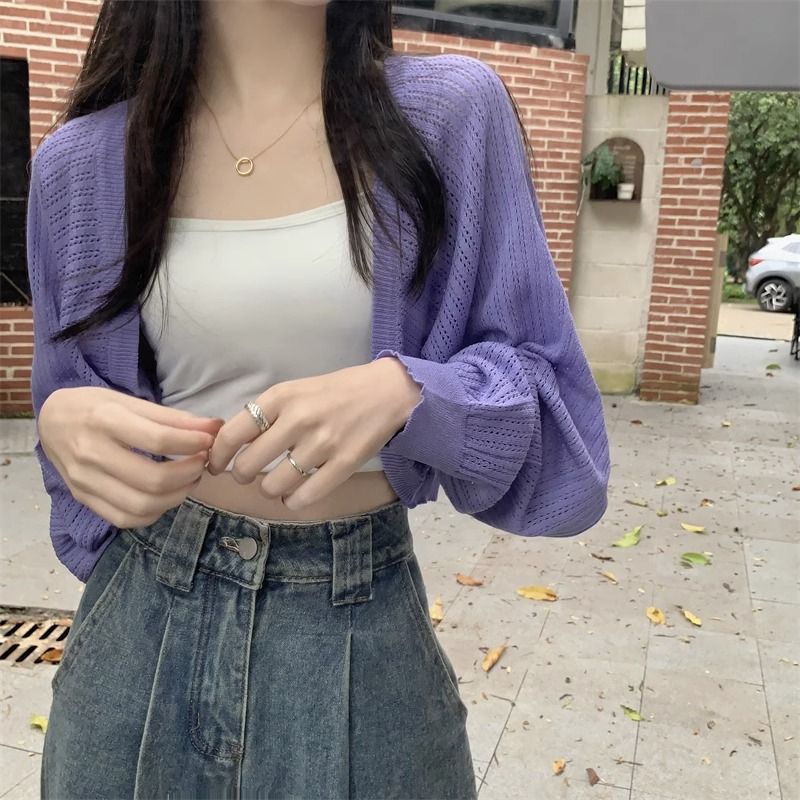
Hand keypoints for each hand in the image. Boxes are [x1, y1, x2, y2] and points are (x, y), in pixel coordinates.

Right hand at [38, 386, 224, 528]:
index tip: (209, 440)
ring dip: (177, 496)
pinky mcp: (83, 499)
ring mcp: (84, 481)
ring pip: (141, 505)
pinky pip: (125, 518)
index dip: (192, 443)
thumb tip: (213, 428)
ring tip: (189, 479)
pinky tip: (166, 495)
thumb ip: (172, 418)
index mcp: (104, 420)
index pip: (158, 439)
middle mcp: (91, 453)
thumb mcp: (130, 401)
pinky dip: (155, 512)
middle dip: (189, 473)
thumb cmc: (95, 406)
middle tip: (201, 462)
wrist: (50, 420)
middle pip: (152, 479)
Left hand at [206, 356, 421, 509]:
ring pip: (274, 485)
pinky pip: (305, 496)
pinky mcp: (344, 463)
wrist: (387, 391)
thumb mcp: (296, 389)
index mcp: (281, 396)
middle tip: (249, 476)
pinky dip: (294, 501)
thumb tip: (231, 445)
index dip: (218, 456)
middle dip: (242, 476)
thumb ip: (267, 413)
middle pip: (248, 465)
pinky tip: (295, 495)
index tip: (216, 465)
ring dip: (269, 491)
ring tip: (276, 485)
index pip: (232, 434)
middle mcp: (298, 418)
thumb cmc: (336, 392)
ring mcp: (322, 443)